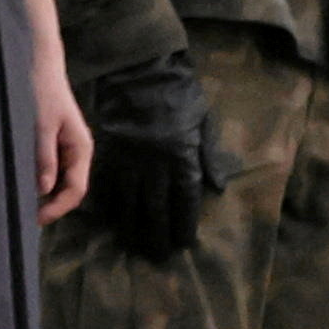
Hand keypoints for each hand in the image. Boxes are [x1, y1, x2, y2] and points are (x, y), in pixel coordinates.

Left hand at [27, 50, 94, 223]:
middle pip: (70, 189)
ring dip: (45, 195)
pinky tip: (24, 185)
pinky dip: (41, 182)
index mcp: (80, 149)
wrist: (41, 67)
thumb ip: (44, 157)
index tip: (35, 219)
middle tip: (26, 217)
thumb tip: (43, 189)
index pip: (75, 189)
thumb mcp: (41, 125)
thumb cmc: (43, 92)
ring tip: (23, 204)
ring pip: (61, 182)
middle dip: (52, 205)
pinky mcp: (55, 144)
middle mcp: (77, 152)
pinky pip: (52, 171)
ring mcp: (67, 149)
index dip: (57, 208)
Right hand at [77, 53, 223, 262]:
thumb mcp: (202, 123)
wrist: (141, 73)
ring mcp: (130, 161)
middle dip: (158, 235)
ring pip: (132, 202)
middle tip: (158, 256)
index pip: (185, 200)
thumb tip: (218, 186)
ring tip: (135, 246)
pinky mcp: (110, 154)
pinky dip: (111, 207)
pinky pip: (109, 186)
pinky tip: (113, 222)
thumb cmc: (178, 97)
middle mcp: (156, 165)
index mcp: (183, 157)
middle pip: (158, 208)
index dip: (184, 223)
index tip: (183, 243)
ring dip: (134, 227)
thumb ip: (209, 156)